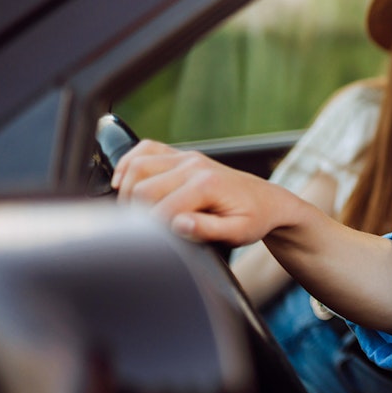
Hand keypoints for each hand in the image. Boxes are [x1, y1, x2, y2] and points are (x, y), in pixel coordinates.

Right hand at [112, 139, 296, 245]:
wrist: (267, 201)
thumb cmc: (253, 219)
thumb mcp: (237, 233)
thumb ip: (207, 230)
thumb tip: (178, 224)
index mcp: (208, 185)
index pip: (160, 210)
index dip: (152, 232)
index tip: (157, 244)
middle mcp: (194, 166)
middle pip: (142, 188)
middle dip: (135, 213)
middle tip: (142, 232)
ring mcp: (187, 157)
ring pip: (138, 166)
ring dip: (127, 190)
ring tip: (133, 214)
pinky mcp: (182, 155)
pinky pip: (146, 149)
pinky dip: (129, 163)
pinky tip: (124, 182)